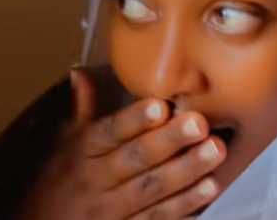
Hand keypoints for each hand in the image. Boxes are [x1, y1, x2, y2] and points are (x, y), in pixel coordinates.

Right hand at [19, 69, 226, 219]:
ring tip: (214, 151)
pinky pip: (158, 217)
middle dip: (169, 141)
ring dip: (185, 171)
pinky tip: (209, 189)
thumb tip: (82, 71)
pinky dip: (183, 205)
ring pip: (151, 189)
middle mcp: (98, 178)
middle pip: (135, 158)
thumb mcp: (66, 143)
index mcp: (84, 151)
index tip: (160, 105)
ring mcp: (113, 208)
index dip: (135, 120)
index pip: (110, 132)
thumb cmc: (62, 179)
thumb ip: (84, 109)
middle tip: (199, 123)